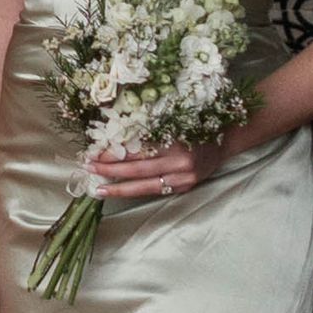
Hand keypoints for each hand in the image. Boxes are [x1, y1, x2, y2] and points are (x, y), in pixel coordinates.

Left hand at [90, 137, 219, 202]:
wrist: (224, 142)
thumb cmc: (194, 126)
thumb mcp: (173, 121)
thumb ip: (148, 129)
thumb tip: (113, 134)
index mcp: (175, 141)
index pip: (137, 150)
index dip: (114, 152)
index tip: (94, 152)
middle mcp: (180, 163)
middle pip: (138, 169)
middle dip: (110, 170)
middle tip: (88, 168)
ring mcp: (183, 179)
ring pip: (145, 186)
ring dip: (120, 187)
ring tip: (99, 189)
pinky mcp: (184, 188)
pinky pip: (156, 191)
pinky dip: (137, 191)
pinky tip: (121, 191)